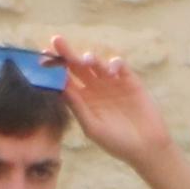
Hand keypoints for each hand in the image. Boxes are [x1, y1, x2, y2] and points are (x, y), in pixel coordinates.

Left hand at [43, 37, 165, 164]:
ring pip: (97, 63)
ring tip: (86, 60)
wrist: (146, 147)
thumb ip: (77, 107)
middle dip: (67, 53)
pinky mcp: (130, 81)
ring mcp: (112, 83)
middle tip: (56, 40)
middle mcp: (95, 88)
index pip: (65, 80)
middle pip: (77, 66)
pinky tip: (111, 72)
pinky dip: (114, 64)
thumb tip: (60, 88)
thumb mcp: (93, 127)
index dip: (54, 68)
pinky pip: (119, 65)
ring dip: (90, 58)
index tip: (43, 58)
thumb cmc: (116, 142)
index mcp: (82, 100)